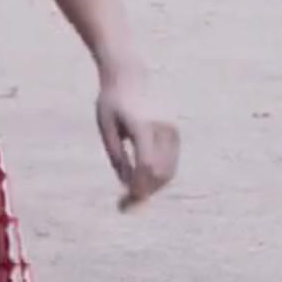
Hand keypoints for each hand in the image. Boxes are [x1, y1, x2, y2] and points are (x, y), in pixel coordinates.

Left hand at [96, 78, 179, 211]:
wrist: (129, 77)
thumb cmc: (111, 102)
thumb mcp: (106, 127)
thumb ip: (116, 155)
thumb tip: (126, 184)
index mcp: (142, 125)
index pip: (146, 164)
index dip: (138, 186)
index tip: (125, 200)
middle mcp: (162, 128)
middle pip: (160, 171)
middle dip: (145, 191)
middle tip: (126, 204)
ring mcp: (171, 131)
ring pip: (169, 171)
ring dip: (153, 186)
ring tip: (132, 195)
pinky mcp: (175, 133)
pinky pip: (171, 163)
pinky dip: (159, 176)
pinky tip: (142, 182)